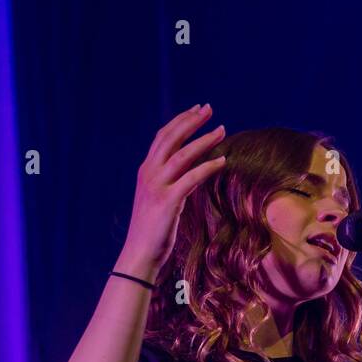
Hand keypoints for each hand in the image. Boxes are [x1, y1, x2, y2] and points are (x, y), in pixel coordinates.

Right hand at [118, 103, 226, 277]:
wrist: (139, 253)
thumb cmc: (153, 230)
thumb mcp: (163, 201)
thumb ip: (175, 184)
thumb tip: (194, 174)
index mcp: (146, 171)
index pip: (163, 137)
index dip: (180, 121)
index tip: (197, 110)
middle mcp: (148, 174)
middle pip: (171, 138)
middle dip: (191, 121)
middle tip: (210, 109)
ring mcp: (157, 187)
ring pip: (182, 154)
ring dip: (204, 140)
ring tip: (221, 130)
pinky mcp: (167, 201)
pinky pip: (191, 178)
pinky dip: (207, 167)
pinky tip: (222, 161)